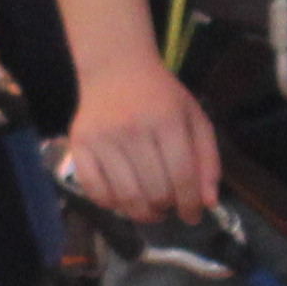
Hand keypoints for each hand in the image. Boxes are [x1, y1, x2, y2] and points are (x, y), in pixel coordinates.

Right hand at [57, 46, 219, 223]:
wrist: (115, 68)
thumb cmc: (161, 96)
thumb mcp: (194, 118)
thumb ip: (207, 159)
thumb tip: (208, 203)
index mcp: (166, 120)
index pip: (182, 176)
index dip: (190, 204)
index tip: (192, 216)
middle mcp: (132, 129)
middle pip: (155, 191)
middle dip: (167, 207)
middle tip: (169, 205)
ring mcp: (102, 138)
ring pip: (125, 197)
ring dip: (142, 213)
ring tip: (150, 210)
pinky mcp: (78, 145)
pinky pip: (94, 190)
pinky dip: (111, 204)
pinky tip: (122, 200)